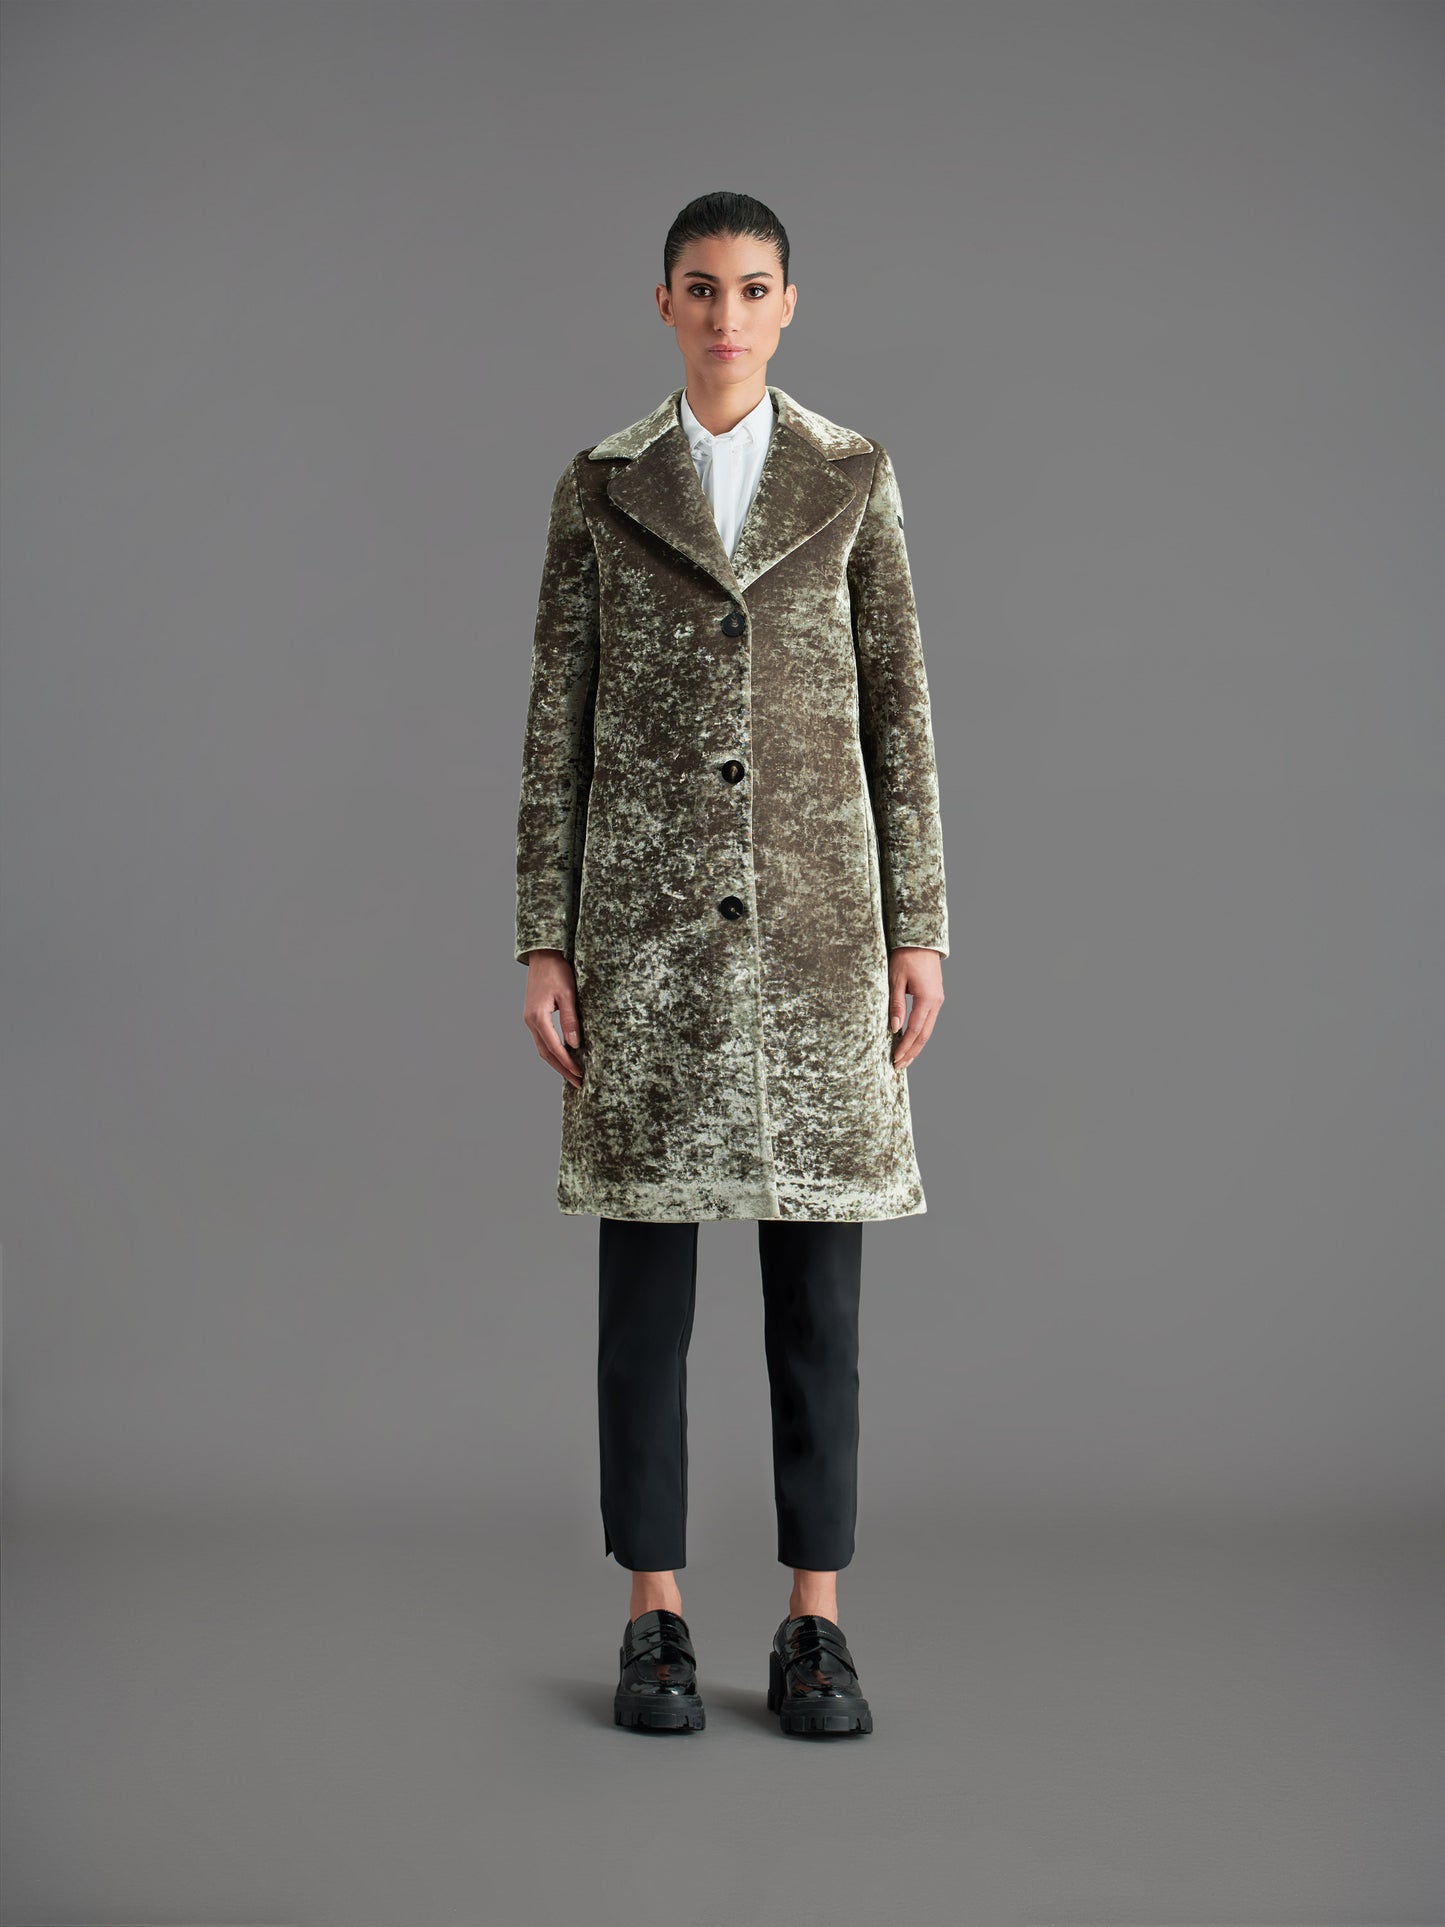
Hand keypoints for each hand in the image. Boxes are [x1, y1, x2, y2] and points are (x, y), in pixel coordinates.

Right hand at [523, 950, 584, 1088]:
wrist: (544, 956)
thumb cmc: (558, 971)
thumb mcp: (568, 994)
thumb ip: (570, 1020)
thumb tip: (574, 1044)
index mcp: (538, 1017)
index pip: (553, 1047)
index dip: (567, 1063)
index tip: (579, 1074)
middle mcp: (531, 1021)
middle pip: (545, 1053)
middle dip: (562, 1069)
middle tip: (578, 1082)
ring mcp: (530, 1019)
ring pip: (542, 1048)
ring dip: (556, 1063)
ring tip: (572, 1074)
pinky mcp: (534, 1016)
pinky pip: (542, 1039)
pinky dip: (552, 1051)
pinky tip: (564, 1056)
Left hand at [888, 947, 943, 1068]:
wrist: (921, 940)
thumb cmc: (905, 957)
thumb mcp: (896, 980)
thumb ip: (896, 1005)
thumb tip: (895, 1028)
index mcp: (927, 998)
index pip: (915, 1030)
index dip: (905, 1047)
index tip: (895, 1059)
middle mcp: (936, 1002)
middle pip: (925, 1035)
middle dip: (912, 1052)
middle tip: (899, 1066)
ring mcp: (938, 1000)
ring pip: (928, 1029)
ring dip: (916, 1045)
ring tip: (904, 1059)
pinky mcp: (935, 997)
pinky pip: (928, 1020)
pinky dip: (919, 1033)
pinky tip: (911, 1041)